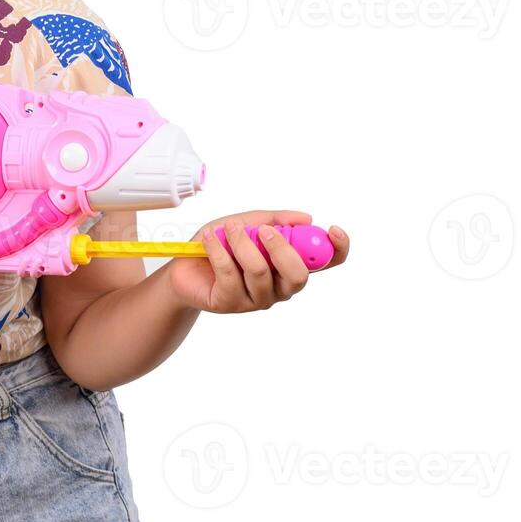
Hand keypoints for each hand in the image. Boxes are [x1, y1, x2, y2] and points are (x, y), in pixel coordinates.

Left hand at [165, 210, 348, 313]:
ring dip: (242, 244)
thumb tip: (306, 218)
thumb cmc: (219, 244)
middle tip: (264, 230)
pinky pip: (230, 274)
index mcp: (289, 265)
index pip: (326, 263)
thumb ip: (275, 219)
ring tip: (227, 229)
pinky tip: (209, 240)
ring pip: (260, 272)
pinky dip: (219, 250)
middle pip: (298, 275)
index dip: (337, 250)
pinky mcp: (230, 303)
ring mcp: (256, 299)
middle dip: (282, 248)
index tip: (333, 231)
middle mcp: (279, 286)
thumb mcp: (246, 222)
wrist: (183, 266)